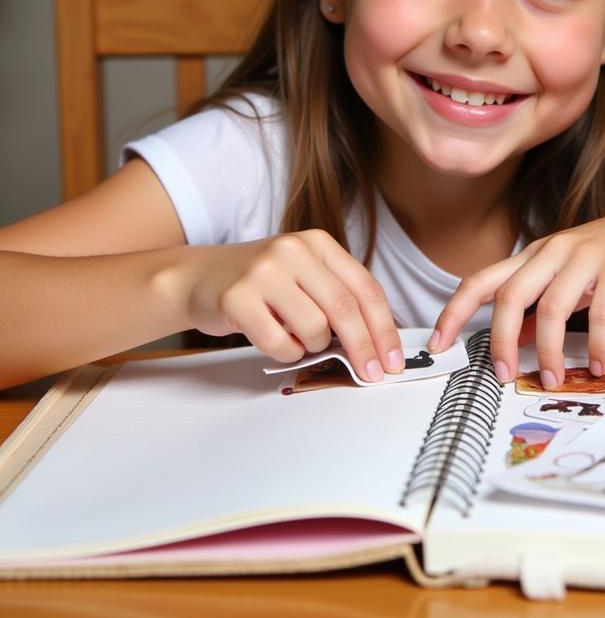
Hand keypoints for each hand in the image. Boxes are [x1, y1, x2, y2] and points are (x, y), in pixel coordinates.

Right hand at [175, 230, 403, 381]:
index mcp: (318, 243)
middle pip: (346, 308)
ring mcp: (264, 271)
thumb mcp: (303, 274)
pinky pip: (279, 342)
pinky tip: (275, 340)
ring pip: (314, 328)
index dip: (384, 327)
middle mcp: (294, 250)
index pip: (365, 288)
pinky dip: (285, 352)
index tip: (394, 358)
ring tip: (297, 338)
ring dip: (313, 346)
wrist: (198, 278)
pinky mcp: (238, 297)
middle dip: (365, 348)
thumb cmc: (259, 282)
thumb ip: (337, 297)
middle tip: (373, 374)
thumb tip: (378, 343)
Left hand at [431, 202, 604, 388]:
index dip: (454, 310)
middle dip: (499, 340)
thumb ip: (539, 303)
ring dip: (548, 350)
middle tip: (504, 375)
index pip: (481, 280)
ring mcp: (585, 258)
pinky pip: (600, 313)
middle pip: (509, 295)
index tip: (438, 342)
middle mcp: (553, 252)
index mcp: (535, 255)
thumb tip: (511, 338)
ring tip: (553, 377)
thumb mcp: (568, 275)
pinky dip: (596, 345)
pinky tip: (598, 365)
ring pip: (551, 308)